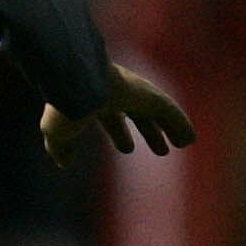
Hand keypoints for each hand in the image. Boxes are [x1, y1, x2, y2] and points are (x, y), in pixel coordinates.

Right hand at [41, 62, 196, 169]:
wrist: (75, 82)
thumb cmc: (63, 106)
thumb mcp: (56, 132)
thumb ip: (60, 147)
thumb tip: (64, 163)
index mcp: (96, 102)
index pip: (112, 119)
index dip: (120, 134)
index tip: (129, 148)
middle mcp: (118, 95)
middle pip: (140, 116)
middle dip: (150, 132)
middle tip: (162, 150)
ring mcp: (136, 93)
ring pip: (159, 112)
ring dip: (171, 129)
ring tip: (184, 145)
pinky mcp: (150, 94)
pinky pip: (170, 111)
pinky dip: (180, 124)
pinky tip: (189, 139)